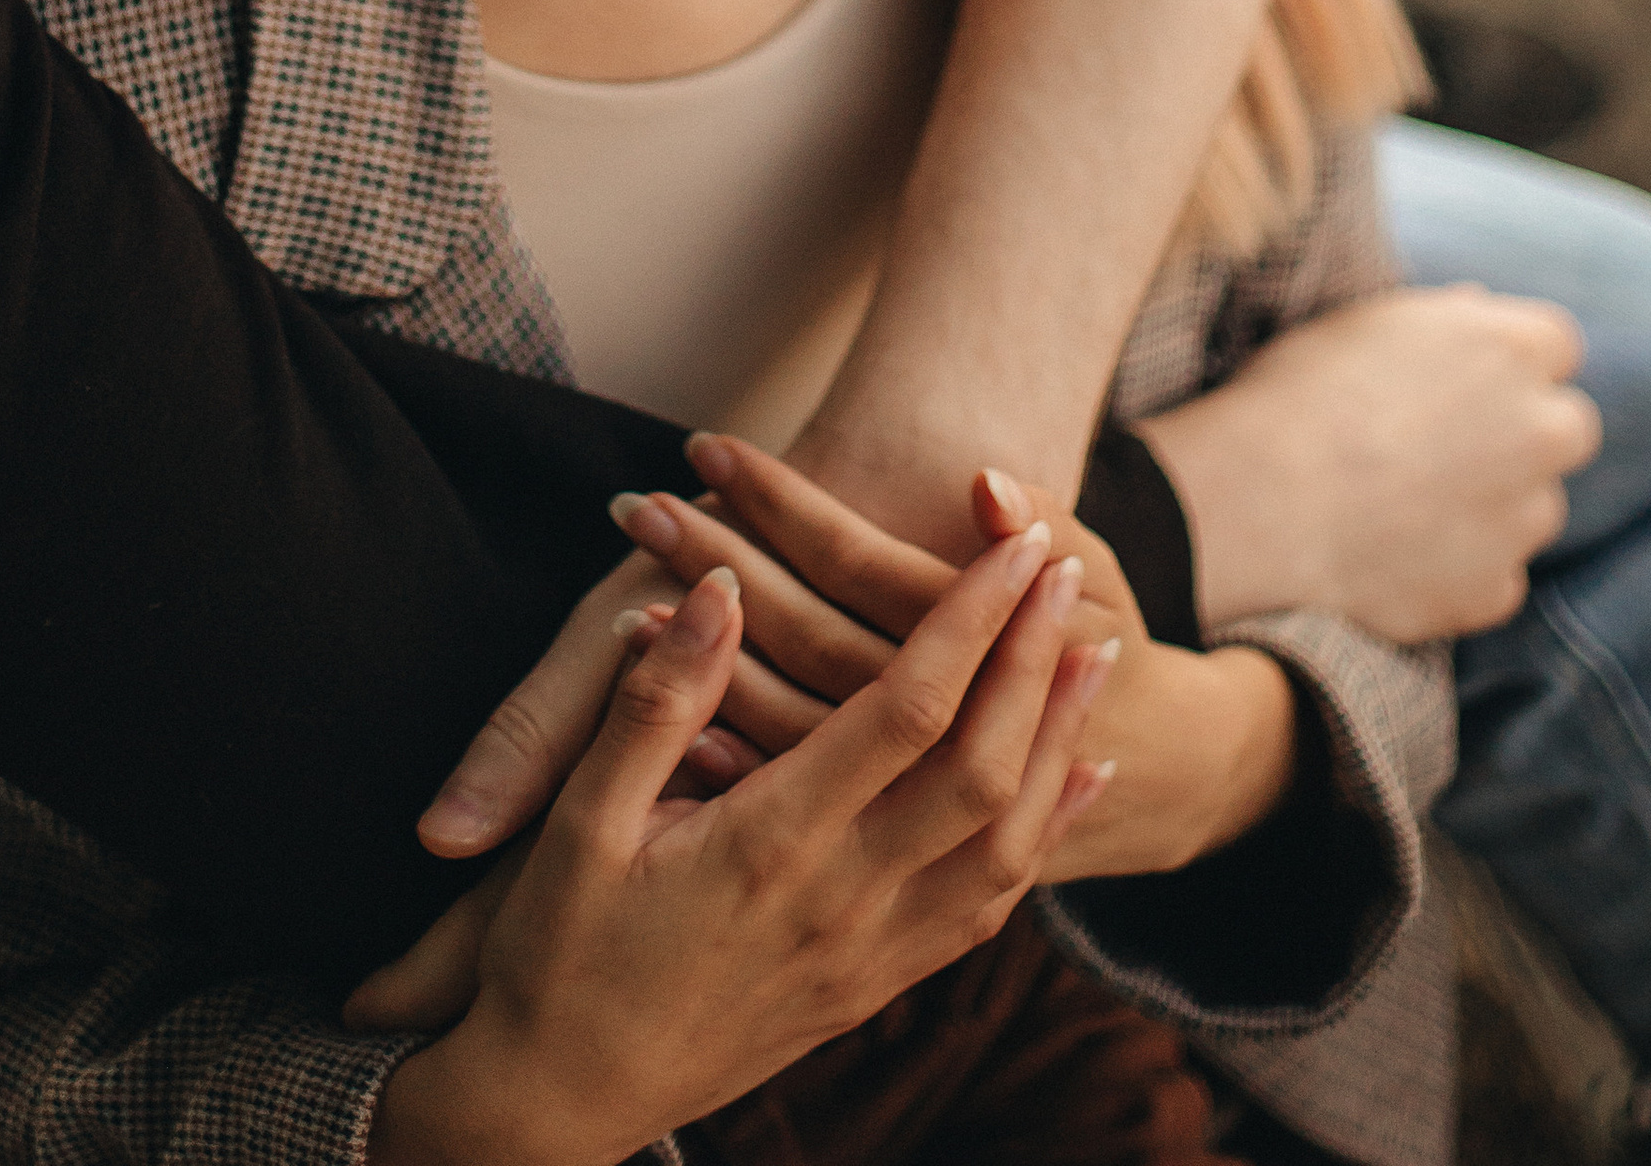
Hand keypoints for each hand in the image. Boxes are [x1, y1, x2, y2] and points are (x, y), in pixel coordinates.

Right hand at [365, 538, 1115, 1165]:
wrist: (561, 1105)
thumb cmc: (555, 955)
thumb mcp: (578, 823)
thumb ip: (655, 703)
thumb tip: (717, 588)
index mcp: (771, 846)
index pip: (907, 714)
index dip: (971, 622)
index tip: (1016, 545)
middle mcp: (843, 904)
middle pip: (983, 771)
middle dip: (1035, 662)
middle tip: (1064, 567)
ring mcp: (869, 956)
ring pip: (1005, 845)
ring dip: (1057, 741)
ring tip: (1094, 654)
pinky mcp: (873, 989)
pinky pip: (987, 909)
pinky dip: (1044, 836)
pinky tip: (1070, 784)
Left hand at [655, 443, 1294, 881]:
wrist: (1157, 777)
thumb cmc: (1106, 641)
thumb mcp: (1099, 572)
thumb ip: (1045, 519)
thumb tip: (983, 481)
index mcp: (979, 653)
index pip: (857, 565)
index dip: (784, 504)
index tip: (711, 447)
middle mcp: (932, 732)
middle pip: (806, 635)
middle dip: (722, 559)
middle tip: (639, 501)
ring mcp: (899, 798)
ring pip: (785, 720)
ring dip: (707, 647)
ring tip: (632, 577)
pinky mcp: (877, 844)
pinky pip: (791, 797)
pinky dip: (727, 750)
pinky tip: (660, 705)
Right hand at [1134, 286, 1601, 641]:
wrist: (1262, 502)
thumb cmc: (1300, 394)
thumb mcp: (1367, 324)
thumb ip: (1445, 320)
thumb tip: (1481, 308)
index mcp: (1511, 347)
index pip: (1557, 344)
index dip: (1510, 361)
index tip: (1468, 377)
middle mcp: (1541, 430)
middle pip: (1569, 428)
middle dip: (1527, 434)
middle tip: (1453, 443)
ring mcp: (1527, 518)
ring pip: (1536, 507)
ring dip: (1495, 505)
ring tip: (1404, 504)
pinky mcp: (1498, 590)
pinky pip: (1496, 575)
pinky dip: (1462, 568)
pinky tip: (1395, 554)